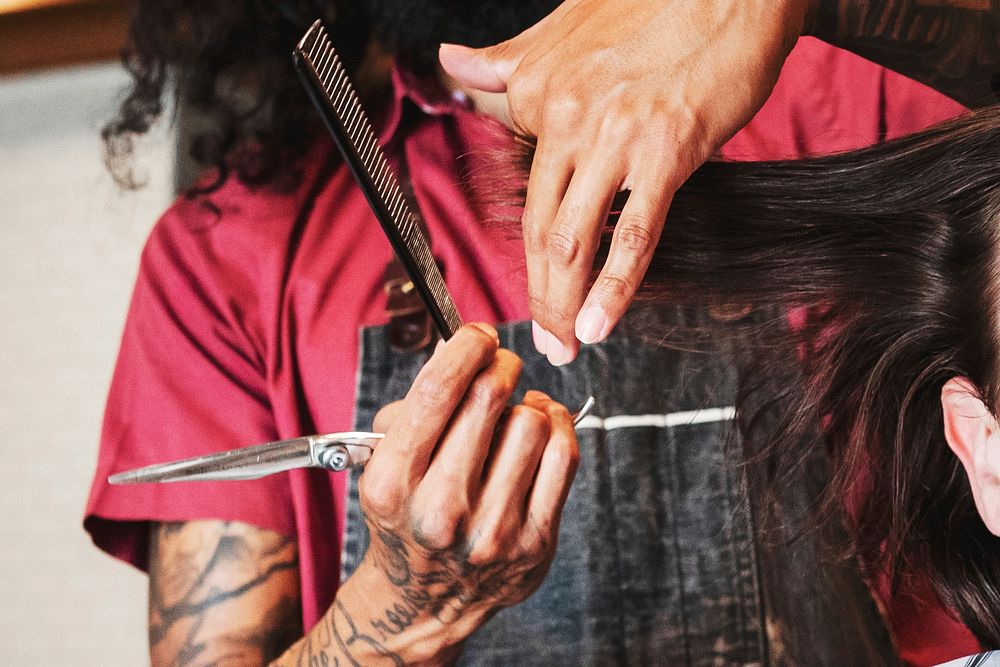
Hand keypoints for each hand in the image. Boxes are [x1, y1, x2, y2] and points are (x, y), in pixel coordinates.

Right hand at [348, 324, 579, 662]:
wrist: (423, 600)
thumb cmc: (406, 516)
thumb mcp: (381, 465)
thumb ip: (411, 410)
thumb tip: (464, 353)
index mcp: (393, 483)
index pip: (438, 390)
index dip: (467, 346)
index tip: (478, 336)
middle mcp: (441, 509)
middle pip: (489, 397)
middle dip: (499, 363)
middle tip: (498, 362)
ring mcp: (492, 530)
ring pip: (531, 422)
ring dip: (526, 402)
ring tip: (514, 409)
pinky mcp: (534, 542)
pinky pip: (564, 455)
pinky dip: (557, 425)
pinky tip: (542, 425)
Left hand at [440, 0, 811, 363]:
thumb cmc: (656, 8)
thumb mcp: (565, 26)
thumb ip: (509, 60)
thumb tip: (452, 64)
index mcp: (540, 95)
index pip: (528, 194)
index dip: (534, 253)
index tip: (547, 288)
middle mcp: (567, 120)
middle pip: (540, 231)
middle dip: (539, 296)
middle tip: (544, 339)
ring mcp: (614, 139)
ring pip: (574, 240)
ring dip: (565, 305)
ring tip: (567, 344)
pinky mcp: (666, 152)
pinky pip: (635, 233)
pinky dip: (615, 288)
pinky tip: (602, 324)